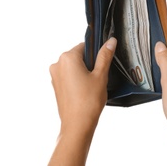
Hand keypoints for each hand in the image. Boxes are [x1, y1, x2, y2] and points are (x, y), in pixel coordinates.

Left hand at [48, 37, 116, 165]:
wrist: (77, 125)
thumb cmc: (89, 101)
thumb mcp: (100, 75)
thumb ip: (105, 56)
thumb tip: (111, 41)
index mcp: (67, 58)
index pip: (85, 46)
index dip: (96, 53)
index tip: (102, 63)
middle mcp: (57, 64)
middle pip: (78, 55)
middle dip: (90, 62)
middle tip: (99, 75)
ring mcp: (55, 75)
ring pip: (73, 66)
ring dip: (84, 71)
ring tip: (92, 84)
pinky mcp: (56, 85)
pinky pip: (68, 75)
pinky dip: (77, 78)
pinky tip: (85, 89)